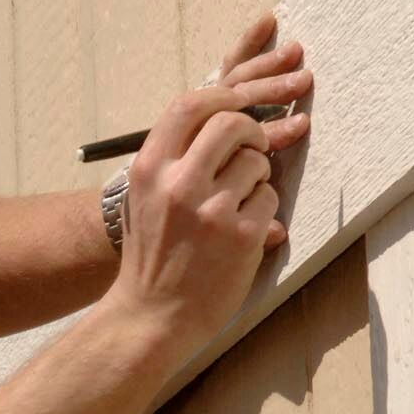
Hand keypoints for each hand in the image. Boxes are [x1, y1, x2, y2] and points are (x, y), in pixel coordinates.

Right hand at [110, 15, 310, 354]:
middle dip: (250, 131)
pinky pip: (269, 197)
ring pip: (256, 161)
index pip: (189, 106)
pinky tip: (244, 231)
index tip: (236, 102)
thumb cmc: (150, 255)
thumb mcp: (143, 199)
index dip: (220, 96)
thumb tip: (215, 114)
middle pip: (232, 123)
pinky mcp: (242, 236)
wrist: (151, 316)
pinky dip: (263, 209)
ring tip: (240, 201)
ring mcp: (211, 211)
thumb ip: (170, 158)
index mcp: (149, 169)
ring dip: (257, 175)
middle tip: (252, 148)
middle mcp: (178, 184)